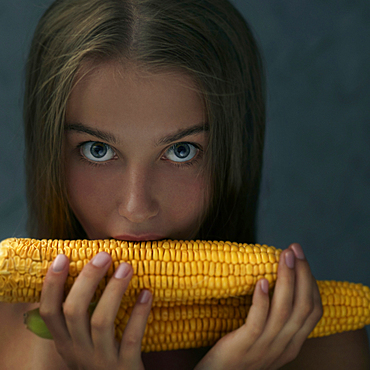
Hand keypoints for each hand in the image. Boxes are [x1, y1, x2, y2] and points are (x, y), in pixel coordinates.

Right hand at [39, 252, 152, 369]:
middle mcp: (77, 351)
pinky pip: (131, 337)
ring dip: (114, 290)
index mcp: (65, 341)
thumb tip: (90, 269)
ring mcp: (100, 360)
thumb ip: (82, 315)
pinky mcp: (125, 367)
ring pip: (101, 321)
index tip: (62, 257)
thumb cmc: (102, 358)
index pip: (49, 311)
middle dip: (87, 279)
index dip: (52, 284)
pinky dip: (139, 313)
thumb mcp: (82, 342)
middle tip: (104, 256)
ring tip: (127, 267)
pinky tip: (146, 293)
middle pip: (74, 311)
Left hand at [194, 243, 322, 369]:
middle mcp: (283, 347)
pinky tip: (260, 281)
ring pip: (284, 311)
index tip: (302, 259)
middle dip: (302, 274)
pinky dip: (262, 300)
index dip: (311, 284)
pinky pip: (257, 322)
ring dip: (286, 279)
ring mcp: (265, 348)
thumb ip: (275, 320)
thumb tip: (275, 283)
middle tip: (295, 249)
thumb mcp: (265, 340)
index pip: (313, 312)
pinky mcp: (244, 347)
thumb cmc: (239, 354)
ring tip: (283, 256)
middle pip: (302, 307)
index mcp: (291, 344)